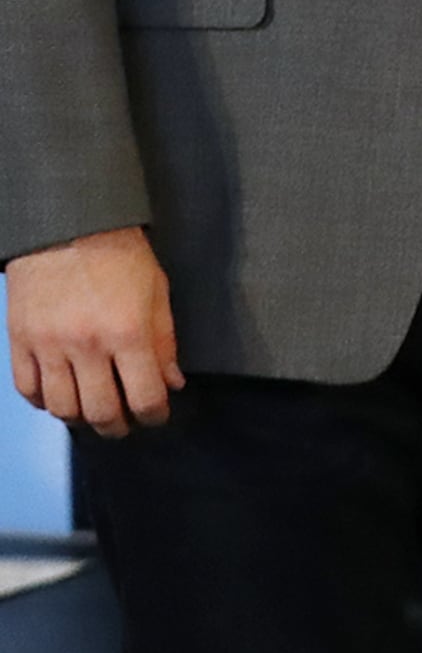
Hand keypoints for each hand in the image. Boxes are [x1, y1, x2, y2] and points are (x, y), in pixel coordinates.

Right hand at [6, 226, 180, 433]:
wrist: (67, 226)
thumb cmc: (120, 254)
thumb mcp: (157, 291)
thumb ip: (165, 341)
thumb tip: (171, 383)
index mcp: (128, 332)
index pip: (145, 396)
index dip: (155, 415)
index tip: (157, 417)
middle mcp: (87, 346)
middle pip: (101, 412)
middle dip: (118, 426)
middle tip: (125, 423)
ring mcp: (48, 346)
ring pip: (62, 408)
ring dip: (81, 418)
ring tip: (93, 412)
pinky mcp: (20, 342)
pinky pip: (28, 390)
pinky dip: (44, 402)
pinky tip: (60, 396)